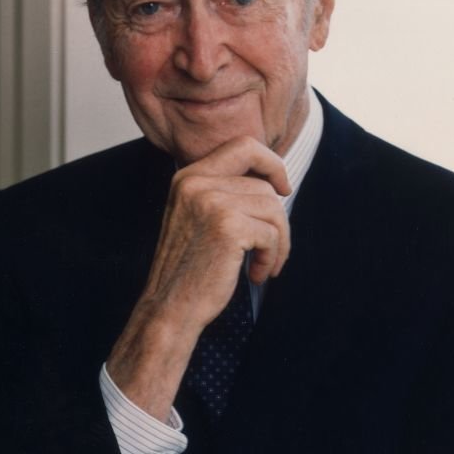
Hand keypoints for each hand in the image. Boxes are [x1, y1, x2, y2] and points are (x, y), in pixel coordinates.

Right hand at [107, 136, 290, 418]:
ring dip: (278, 242)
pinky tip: (256, 275)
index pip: (243, 146)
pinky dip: (271, 257)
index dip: (271, 162)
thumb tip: (274, 179)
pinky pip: (272, 234)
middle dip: (278, 219)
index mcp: (188, 176)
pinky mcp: (228, 226)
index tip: (283, 188)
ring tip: (264, 265)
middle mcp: (197, 182)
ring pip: (272, 209)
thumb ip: (225, 192)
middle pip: (264, 185)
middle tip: (274, 247)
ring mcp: (211, 202)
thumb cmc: (190, 268)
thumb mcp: (199, 217)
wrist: (170, 307)